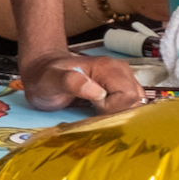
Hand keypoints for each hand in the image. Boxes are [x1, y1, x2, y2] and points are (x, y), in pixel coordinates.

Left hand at [21, 48, 142, 114]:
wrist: (42, 71)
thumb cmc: (46, 76)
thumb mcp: (52, 80)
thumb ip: (72, 82)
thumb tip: (98, 92)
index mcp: (108, 67)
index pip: (128, 96)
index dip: (112, 107)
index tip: (93, 105)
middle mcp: (120, 70)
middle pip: (135, 101)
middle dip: (117, 111)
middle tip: (94, 108)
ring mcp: (122, 78)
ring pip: (136, 103)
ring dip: (119, 112)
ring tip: (97, 108)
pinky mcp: (120, 87)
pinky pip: (131, 104)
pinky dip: (120, 111)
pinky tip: (103, 110)